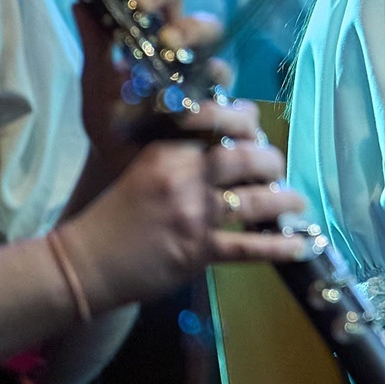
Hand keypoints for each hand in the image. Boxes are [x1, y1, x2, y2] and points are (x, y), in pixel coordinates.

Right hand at [57, 98, 307, 312]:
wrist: (85, 262)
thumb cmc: (115, 214)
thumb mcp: (143, 168)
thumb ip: (180, 152)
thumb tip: (229, 141)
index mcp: (168, 150)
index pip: (217, 120)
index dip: (247, 121)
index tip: (256, 130)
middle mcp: (184, 177)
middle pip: (246, 157)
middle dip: (272, 161)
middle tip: (277, 167)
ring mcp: (193, 215)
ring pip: (256, 199)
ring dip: (285, 200)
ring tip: (298, 201)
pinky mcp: (198, 250)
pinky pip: (249, 247)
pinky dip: (278, 246)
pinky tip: (300, 245)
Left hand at [73, 0, 227, 176]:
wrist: (117, 171)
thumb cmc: (110, 122)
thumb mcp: (96, 82)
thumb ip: (95, 44)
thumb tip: (80, 3)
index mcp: (163, 41)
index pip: (171, 1)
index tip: (138, 3)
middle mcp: (193, 61)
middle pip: (208, 27)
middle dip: (190, 29)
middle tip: (168, 40)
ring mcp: (211, 92)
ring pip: (224, 69)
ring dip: (205, 72)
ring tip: (178, 89)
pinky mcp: (223, 123)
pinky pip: (236, 113)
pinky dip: (215, 116)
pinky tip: (190, 122)